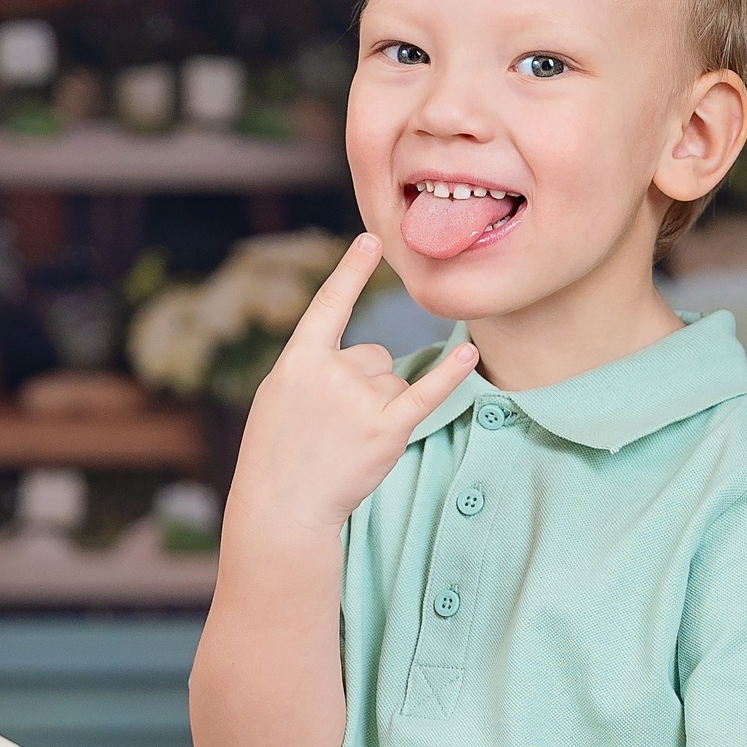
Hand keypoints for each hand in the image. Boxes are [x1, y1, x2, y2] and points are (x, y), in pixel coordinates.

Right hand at [229, 235, 477, 539]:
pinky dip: (449, 375)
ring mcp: (360, 401)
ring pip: (393, 380)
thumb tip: (369, 355)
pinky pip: (425, 393)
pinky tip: (468, 356)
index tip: (371, 239)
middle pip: (375, 354)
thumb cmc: (278, 453)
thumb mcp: (278, 397)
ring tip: (348, 439)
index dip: (351, 271)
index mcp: (298, 360)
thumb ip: (314, 366)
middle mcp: (331, 373)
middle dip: (364, 384)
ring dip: (381, 406)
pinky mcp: (387, 429)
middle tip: (334, 425)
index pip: (329, 304)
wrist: (282, 507)